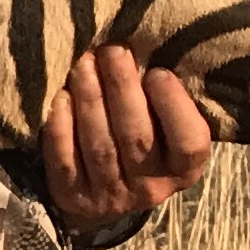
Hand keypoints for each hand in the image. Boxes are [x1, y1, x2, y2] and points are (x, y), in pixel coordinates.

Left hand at [39, 46, 217, 224]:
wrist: (109, 196)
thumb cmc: (148, 143)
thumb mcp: (171, 130)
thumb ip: (170, 103)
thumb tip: (152, 53)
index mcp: (185, 169)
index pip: (189, 142)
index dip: (174, 106)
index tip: (157, 72)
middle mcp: (151, 188)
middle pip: (137, 136)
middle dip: (122, 89)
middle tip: (111, 51)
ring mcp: (111, 197)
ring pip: (99, 146)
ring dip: (89, 100)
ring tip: (83, 65)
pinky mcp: (74, 197)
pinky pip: (65, 162)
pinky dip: (61, 128)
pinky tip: (61, 98)